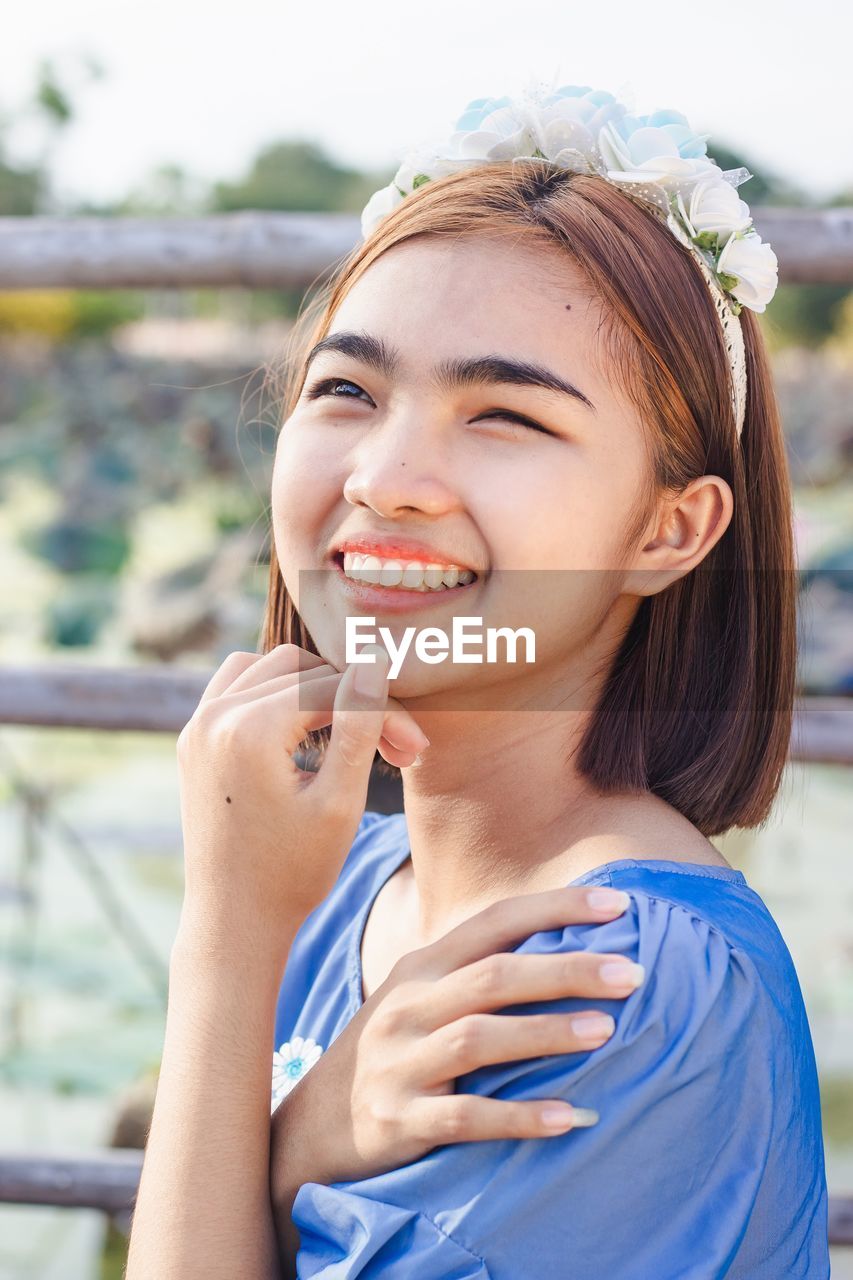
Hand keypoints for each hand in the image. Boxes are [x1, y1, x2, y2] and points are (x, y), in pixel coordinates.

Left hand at [174, 642, 428, 950]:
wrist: (234, 921)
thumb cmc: (293, 873)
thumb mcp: (341, 802)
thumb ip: (358, 726)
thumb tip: (372, 663)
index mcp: (249, 729)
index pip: (333, 689)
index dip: (382, 713)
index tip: (413, 751)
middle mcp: (213, 716)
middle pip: (303, 669)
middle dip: (351, 698)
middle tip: (390, 747)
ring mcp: (196, 725)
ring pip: (268, 666)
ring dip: (313, 686)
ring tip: (348, 730)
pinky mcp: (192, 739)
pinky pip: (237, 684)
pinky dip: (274, 691)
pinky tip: (304, 727)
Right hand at [271, 884, 639, 1189]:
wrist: (310, 1127)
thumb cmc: (390, 1051)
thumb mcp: (419, 997)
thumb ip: (475, 972)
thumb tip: (567, 947)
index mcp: (421, 967)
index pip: (494, 922)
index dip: (555, 909)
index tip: (619, 905)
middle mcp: (408, 1005)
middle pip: (494, 975)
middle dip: (566, 969)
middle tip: (631, 972)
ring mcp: (400, 1062)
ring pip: (480, 1039)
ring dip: (546, 1033)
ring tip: (606, 1031)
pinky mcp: (399, 1121)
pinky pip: (465, 1119)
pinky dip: (520, 1117)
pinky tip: (570, 1118)